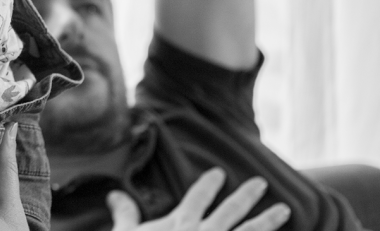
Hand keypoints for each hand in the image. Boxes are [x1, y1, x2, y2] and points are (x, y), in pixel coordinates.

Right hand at [108, 168, 290, 230]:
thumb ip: (125, 214)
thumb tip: (114, 193)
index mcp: (180, 224)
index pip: (196, 197)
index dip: (208, 185)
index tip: (218, 173)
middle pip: (231, 211)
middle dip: (247, 196)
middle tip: (261, 183)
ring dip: (267, 221)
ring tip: (285, 210)